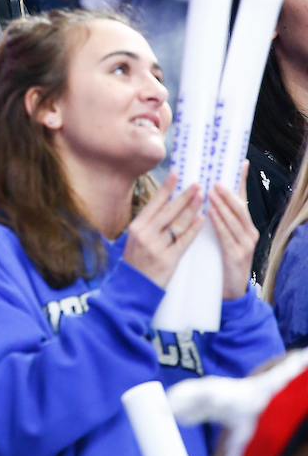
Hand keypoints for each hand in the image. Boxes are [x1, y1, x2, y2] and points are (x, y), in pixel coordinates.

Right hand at [123, 172, 203, 288]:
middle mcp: (146, 234)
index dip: (166, 187)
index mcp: (137, 226)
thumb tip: (166, 201)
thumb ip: (149, 222)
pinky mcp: (168, 260)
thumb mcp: (136, 237)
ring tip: (202, 197)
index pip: (155, 202)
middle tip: (197, 183)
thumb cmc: (137, 259)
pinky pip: (184, 241)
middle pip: (169, 210)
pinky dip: (193, 229)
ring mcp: (157, 247)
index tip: (176, 173)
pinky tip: (202, 219)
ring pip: (178, 224)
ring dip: (192, 209)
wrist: (134, 286)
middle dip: (184, 195)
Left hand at [208, 162, 258, 299]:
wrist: (231, 292)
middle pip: (240, 207)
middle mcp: (249, 233)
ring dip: (222, 204)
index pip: (243, 199)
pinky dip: (219, 223)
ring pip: (234, 220)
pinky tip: (210, 213)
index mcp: (245, 226)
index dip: (241, 181)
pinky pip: (227, 236)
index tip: (241, 162)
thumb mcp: (222, 236)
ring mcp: (245, 245)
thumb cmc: (222, 261)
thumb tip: (206, 196)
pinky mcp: (237, 256)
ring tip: (211, 191)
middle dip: (228, 192)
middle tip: (215, 179)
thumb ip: (218, 219)